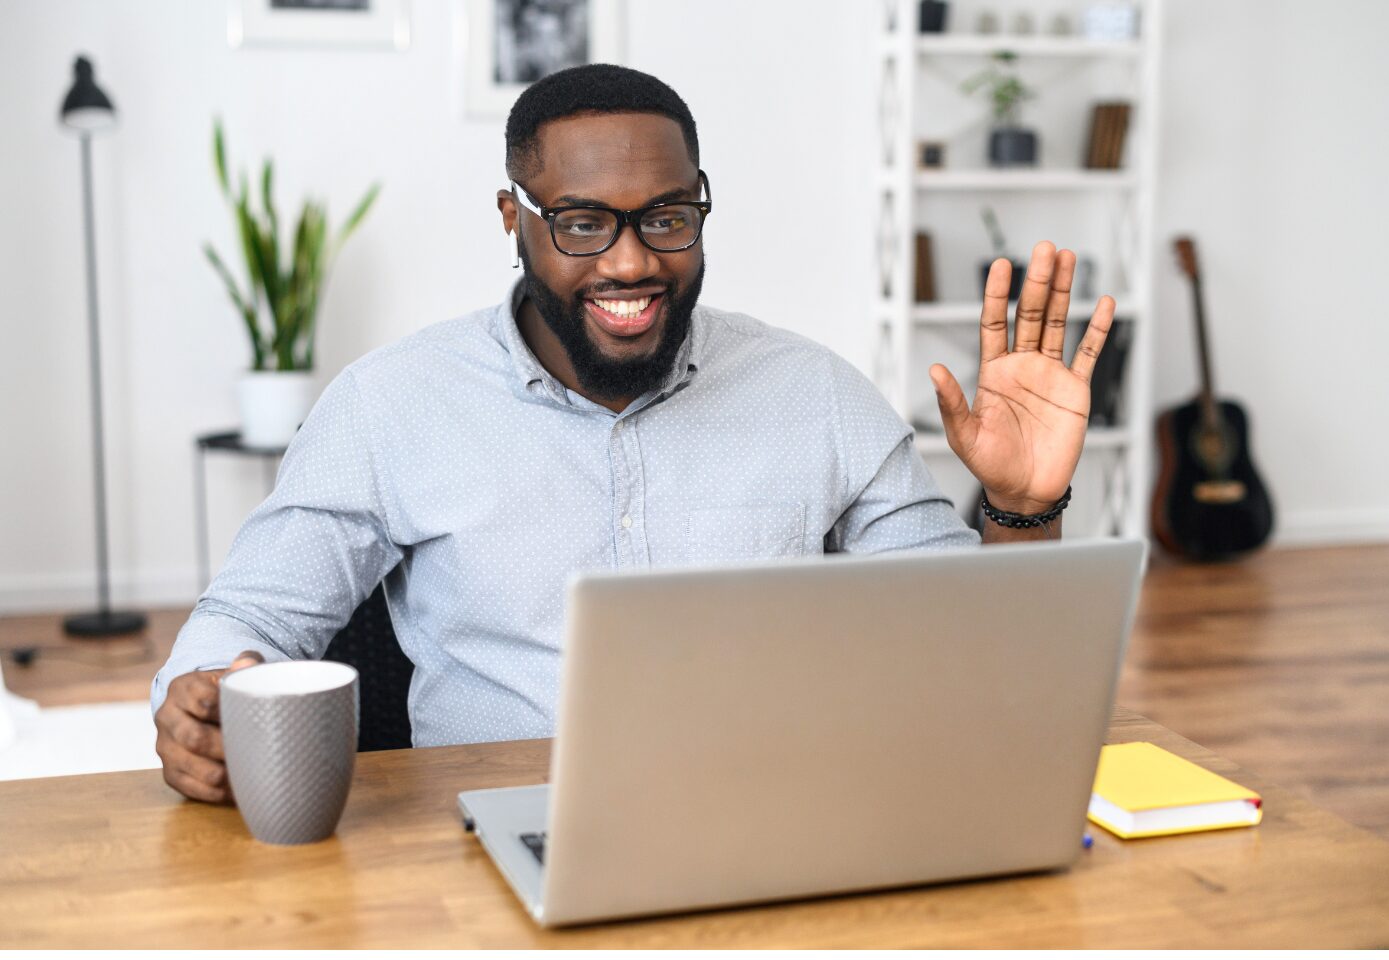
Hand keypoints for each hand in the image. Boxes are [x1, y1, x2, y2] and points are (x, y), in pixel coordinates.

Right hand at [154, 650, 264, 803]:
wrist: (204, 709)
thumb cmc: (227, 692)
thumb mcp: (234, 674)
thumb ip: (245, 664)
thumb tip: (246, 663)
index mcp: (182, 688)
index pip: (204, 702)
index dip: (229, 712)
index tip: (251, 718)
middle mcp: (167, 717)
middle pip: (194, 738)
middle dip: (226, 748)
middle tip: (254, 752)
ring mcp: (165, 746)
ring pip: (188, 765)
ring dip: (220, 774)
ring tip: (247, 774)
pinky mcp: (170, 772)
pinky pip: (188, 787)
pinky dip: (214, 792)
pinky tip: (236, 790)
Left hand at [930, 241, 1114, 513]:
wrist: (1025, 491)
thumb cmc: (990, 465)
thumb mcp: (964, 435)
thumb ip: (951, 402)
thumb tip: (934, 369)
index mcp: (992, 371)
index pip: (993, 323)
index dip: (996, 294)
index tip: (1000, 264)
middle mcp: (1021, 365)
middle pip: (1029, 314)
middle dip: (1037, 281)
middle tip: (1045, 247)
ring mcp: (1050, 374)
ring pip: (1058, 323)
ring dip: (1064, 292)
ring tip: (1069, 258)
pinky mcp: (1075, 390)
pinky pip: (1088, 354)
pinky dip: (1098, 330)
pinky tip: (1105, 303)